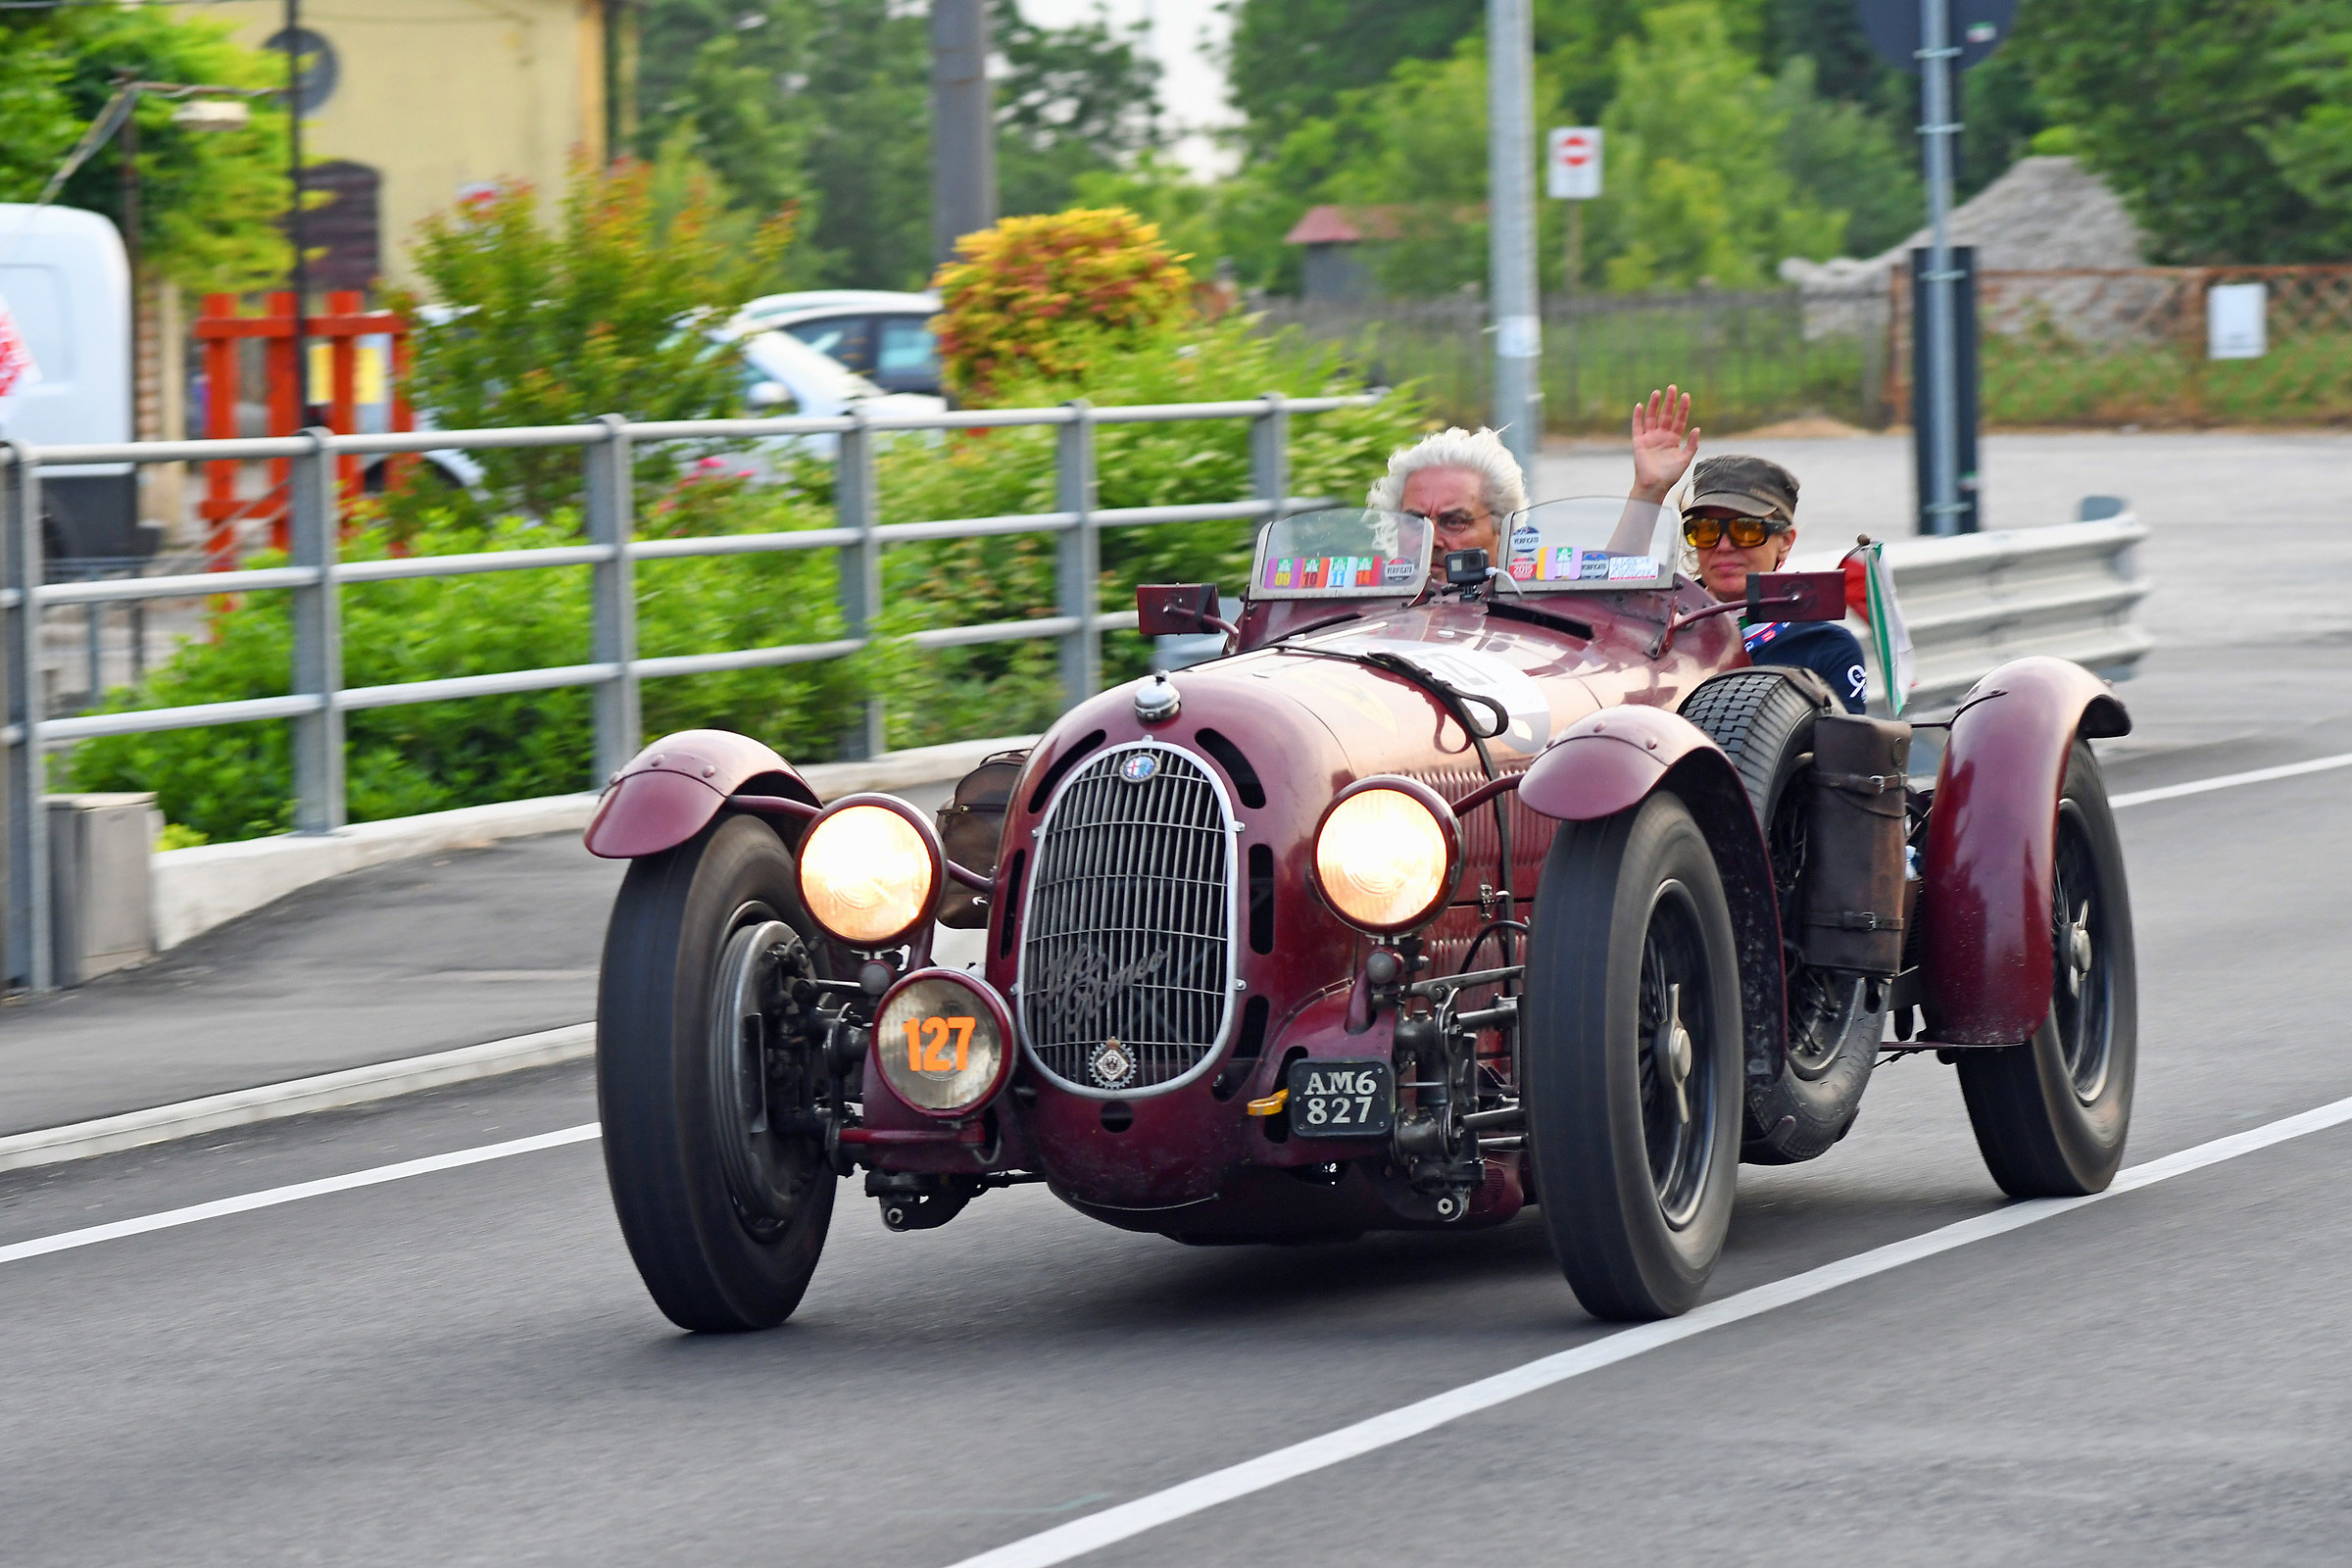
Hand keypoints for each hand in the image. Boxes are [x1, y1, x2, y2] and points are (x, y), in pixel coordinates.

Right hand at [1630, 385, 1698, 502]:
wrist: (1654, 485)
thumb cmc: (1670, 476)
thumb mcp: (1685, 460)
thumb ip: (1691, 445)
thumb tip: (1697, 429)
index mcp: (1673, 440)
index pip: (1679, 420)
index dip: (1683, 408)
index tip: (1686, 395)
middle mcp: (1661, 436)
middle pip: (1665, 415)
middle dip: (1669, 402)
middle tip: (1672, 388)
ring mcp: (1649, 438)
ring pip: (1652, 417)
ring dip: (1654, 405)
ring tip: (1657, 392)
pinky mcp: (1639, 442)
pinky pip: (1637, 426)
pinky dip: (1638, 416)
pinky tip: (1640, 405)